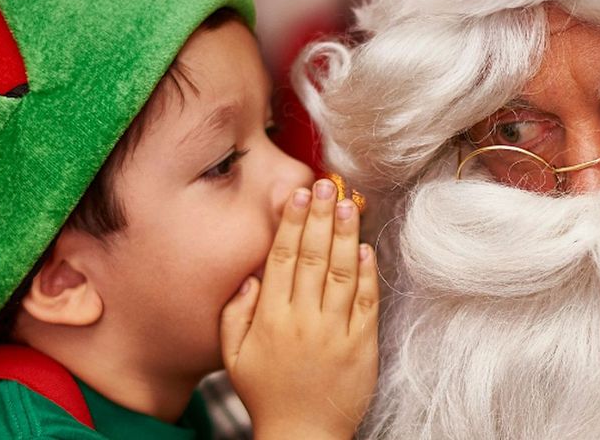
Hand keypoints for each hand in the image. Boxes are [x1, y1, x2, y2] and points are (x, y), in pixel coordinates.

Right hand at [221, 178, 379, 439]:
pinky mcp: (362, 345)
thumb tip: (250, 276)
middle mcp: (302, 320)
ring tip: (348, 204)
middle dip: (320, 216)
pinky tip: (365, 247)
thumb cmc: (266, 394)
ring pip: (341, 272)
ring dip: (345, 234)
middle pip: (313, 257)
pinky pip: (365, 301)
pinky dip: (366, 272)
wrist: (303, 436)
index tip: (298, 194)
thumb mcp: (233, 356)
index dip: (291, 223)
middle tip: (325, 185)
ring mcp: (335, 332)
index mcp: (269, 319)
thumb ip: (234, 313)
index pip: (282, 258)